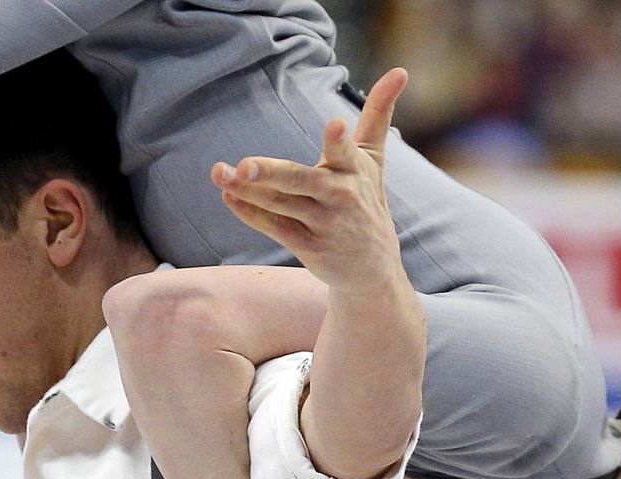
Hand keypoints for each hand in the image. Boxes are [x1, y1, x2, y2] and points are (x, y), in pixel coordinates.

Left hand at [212, 68, 408, 295]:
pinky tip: (229, 196)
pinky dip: (251, 213)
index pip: (346, 152)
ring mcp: (323, 224)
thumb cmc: (368, 200)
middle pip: (301, 181)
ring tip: (220, 173)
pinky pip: (274, 227)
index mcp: (355, 170)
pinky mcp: (308, 246)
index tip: (335, 126)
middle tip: (245, 165)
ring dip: (248, 191)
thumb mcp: (375, 158)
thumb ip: (379, 113)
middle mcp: (340, 197)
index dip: (340, 141)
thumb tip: (400, 70)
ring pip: (280, 204)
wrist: (372, 268)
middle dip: (272, 174)